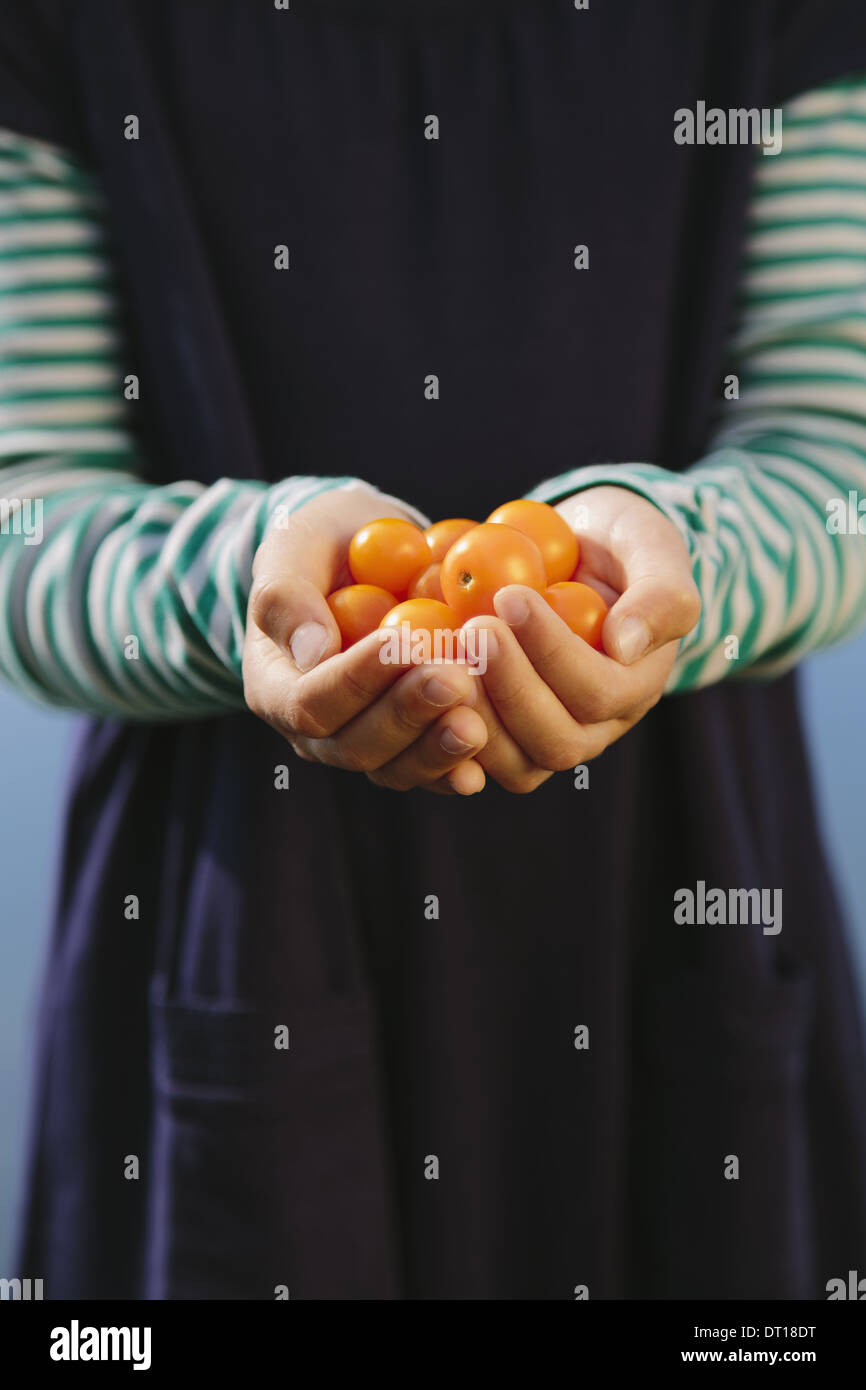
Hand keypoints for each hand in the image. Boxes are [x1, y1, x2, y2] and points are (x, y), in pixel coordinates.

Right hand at [242, 483, 488, 793]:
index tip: (402, 641)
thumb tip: (313, 650)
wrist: (361, 559)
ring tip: (480, 719)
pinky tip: (493, 744)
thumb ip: (288, 595)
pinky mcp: (409, 748)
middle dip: (408, 714)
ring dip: (439, 748)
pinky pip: (433, 771)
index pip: (311, 702)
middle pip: (357, 745)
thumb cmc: (322, 547)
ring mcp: (366, 744)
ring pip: (396, 768)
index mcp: (276, 688)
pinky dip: (460, 764)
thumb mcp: (294, 548)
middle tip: (455, 677)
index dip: (357, 679)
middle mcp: (317, 732)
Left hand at [463, 485, 700, 791]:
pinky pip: (474, 755)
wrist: (580, 554)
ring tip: (442, 654)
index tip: (511, 596)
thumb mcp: (654, 548)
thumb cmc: (621, 545)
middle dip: (510, 688)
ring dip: (474, 714)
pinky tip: (417, 676)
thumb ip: (661, 595)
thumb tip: (625, 644)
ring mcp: (547, 737)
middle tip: (472, 628)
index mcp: (636, 686)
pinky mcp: (504, 736)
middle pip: (556, 741)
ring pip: (515, 763)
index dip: (553, 652)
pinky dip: (444, 724)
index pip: (599, 692)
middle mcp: (596, 727)